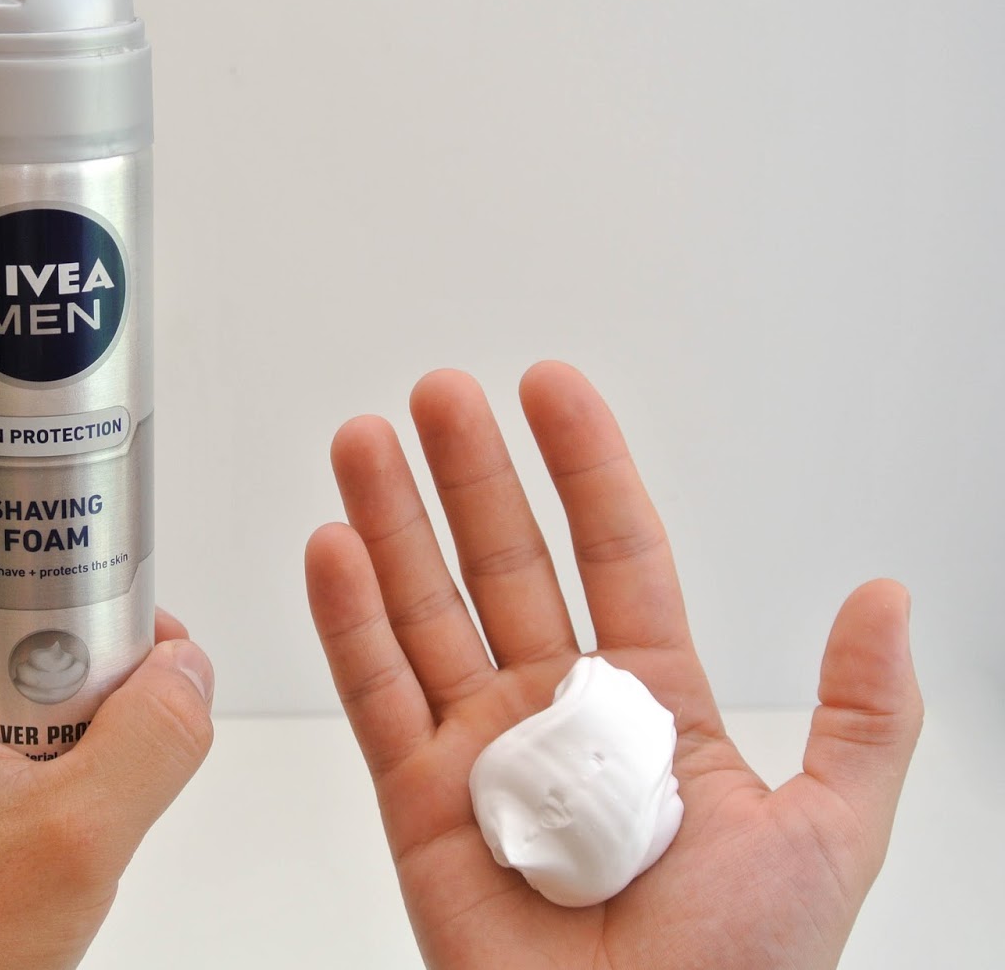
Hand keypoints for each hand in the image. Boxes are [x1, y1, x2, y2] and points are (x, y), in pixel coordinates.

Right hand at [305, 362, 920, 969]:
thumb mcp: (830, 832)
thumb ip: (861, 713)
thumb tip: (884, 598)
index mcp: (652, 708)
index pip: (613, 554)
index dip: (583, 468)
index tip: (549, 389)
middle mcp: (557, 716)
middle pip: (504, 567)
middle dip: (471, 475)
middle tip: (439, 395)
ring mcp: (483, 755)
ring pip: (426, 613)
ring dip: (392, 524)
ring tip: (366, 443)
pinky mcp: (419, 805)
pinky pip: (376, 698)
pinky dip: (348, 623)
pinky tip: (334, 550)